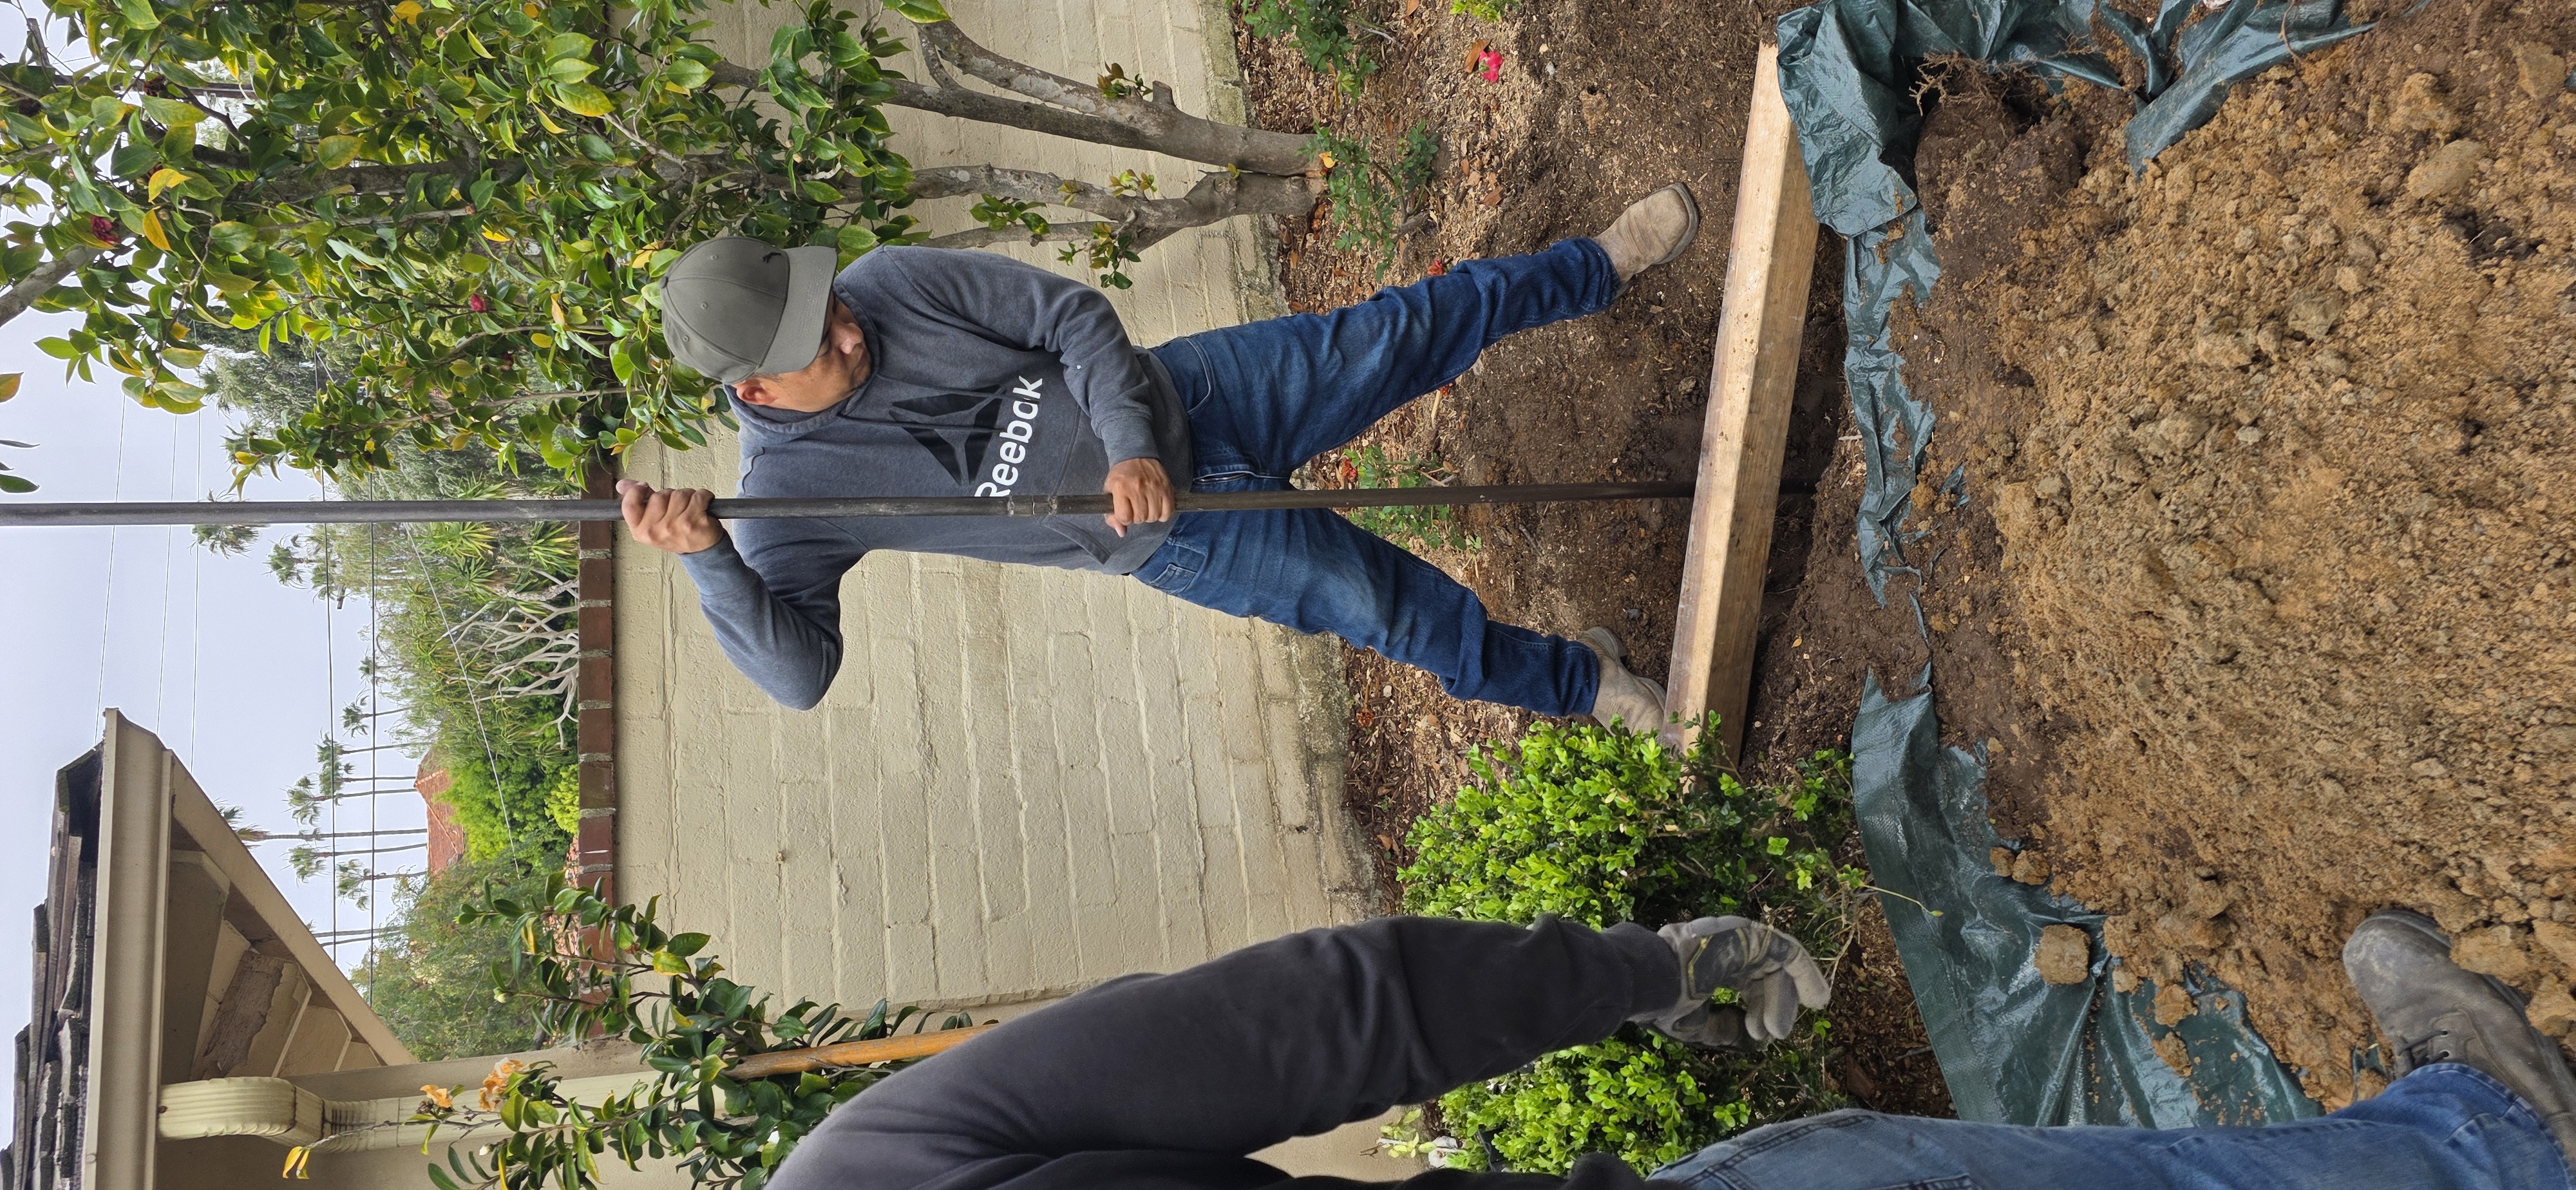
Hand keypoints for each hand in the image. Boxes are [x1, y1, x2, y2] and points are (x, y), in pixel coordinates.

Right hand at [618, 479, 723, 554]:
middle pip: (660, 495)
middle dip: (671, 495)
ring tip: (691, 508)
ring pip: (680, 493)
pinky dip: (704, 496)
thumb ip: (637, 501)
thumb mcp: (652, 521)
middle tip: (677, 508)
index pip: (629, 505)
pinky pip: (699, 496)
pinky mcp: (695, 522)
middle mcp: (656, 531)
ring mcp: (675, 527)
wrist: (701, 551)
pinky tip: (704, 507)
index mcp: (640, 531)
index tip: (644, 487)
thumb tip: (621, 484)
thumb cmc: (675, 533)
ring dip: (689, 496)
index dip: (636, 491)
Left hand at [1101, 457, 1173, 536]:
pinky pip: (1167, 512)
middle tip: (1135, 508)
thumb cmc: (1121, 475)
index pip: (1124, 517)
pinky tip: (1156, 507)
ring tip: (1145, 507)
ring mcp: (1154, 488)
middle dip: (1137, 517)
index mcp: (1121, 488)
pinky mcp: (1166, 488)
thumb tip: (1121, 532)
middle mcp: (1138, 488)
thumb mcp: (1109, 492)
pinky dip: (1162, 514)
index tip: (1125, 512)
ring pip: (1153, 516)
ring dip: (1149, 516)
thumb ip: (1111, 515)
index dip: (1124, 519)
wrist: (1136, 455)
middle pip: (1140, 518)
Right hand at [1631, 916, 1830, 1049]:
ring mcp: (1737, 938)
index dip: (1756, 1007)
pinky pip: (1786, 951)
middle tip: (1779, 1032)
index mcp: (1711, 964)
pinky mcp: (1749, 934)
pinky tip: (1815, 997)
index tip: (1762, 1033)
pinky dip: (1805, 972)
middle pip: (1762, 974)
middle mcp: (1726, 948)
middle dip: (1773, 1004)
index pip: (1743, 983)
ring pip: (1776, 962)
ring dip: (1790, 990)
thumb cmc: (1668, 1002)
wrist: (1653, 979)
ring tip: (1806, 1013)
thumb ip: (1723, 1029)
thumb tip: (1748, 1037)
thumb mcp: (1697, 1024)